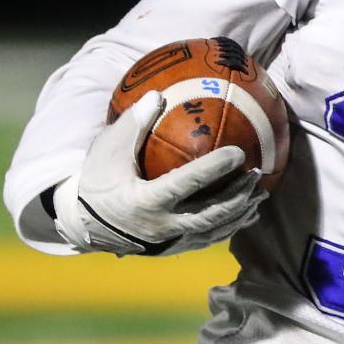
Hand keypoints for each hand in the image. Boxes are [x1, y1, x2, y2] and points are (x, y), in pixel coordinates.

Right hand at [52, 91, 267, 255]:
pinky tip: (247, 215)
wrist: (83, 224)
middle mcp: (160, 226)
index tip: (239, 152)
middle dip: (237, 195)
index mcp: (144, 201)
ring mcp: (168, 241)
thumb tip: (158, 94)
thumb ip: (133, 123)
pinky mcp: (172, 248)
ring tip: (260, 195)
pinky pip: (207, 239)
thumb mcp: (107, 149)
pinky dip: (229, 227)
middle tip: (256, 174)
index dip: (214, 168)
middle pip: (209, 214)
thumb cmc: (98, 179)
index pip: (186, 183)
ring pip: (212, 230)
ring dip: (239, 213)